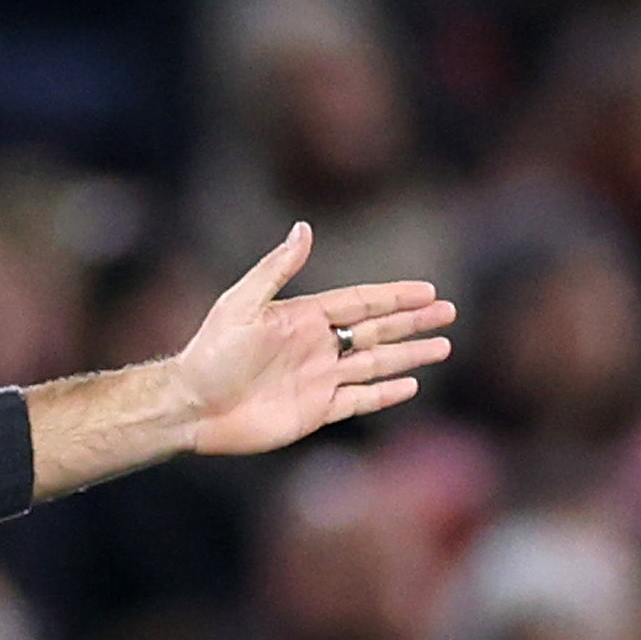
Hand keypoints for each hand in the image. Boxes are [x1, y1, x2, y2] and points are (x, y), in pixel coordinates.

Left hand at [178, 222, 454, 456]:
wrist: (190, 406)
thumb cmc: (211, 353)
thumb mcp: (243, 304)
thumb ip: (278, 268)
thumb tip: (304, 227)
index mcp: (303, 318)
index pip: (360, 303)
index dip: (394, 297)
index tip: (428, 290)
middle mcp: (315, 347)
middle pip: (376, 331)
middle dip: (412, 322)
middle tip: (449, 313)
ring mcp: (317, 380)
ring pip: (375, 364)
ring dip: (409, 355)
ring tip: (443, 346)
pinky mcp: (314, 411)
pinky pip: (358, 400)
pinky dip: (384, 393)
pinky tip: (410, 384)